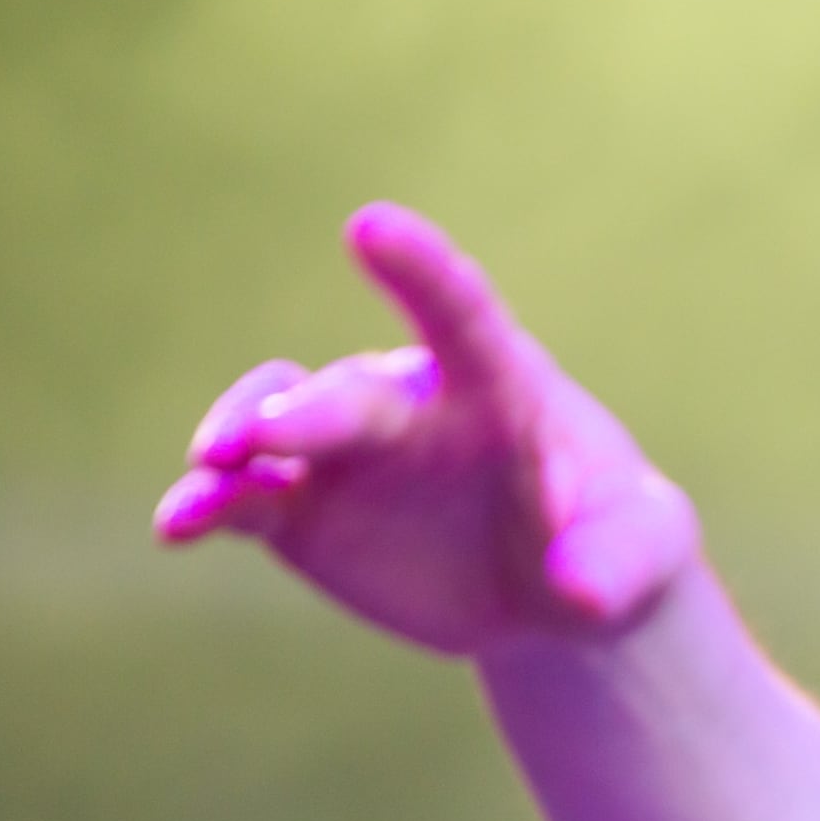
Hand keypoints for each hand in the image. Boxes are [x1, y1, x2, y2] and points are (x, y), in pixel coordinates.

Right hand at [153, 205, 702, 656]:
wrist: (551, 587)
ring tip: (209, 469)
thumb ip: (620, 561)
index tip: (370, 226)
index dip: (420, 271)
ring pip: (273, 426)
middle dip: (305, 410)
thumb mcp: (643, 553)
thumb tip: (583, 594)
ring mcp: (343, 454)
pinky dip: (206, 506)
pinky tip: (176, 527)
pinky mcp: (300, 511)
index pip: (460, 314)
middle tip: (262, 435)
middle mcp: (405, 404)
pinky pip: (242, 500)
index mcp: (498, 385)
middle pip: (349, 395)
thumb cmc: (611, 538)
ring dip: (239, 439)